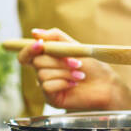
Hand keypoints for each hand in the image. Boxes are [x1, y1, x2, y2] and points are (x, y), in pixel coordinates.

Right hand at [16, 28, 130, 110]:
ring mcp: (46, 85)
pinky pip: (47, 87)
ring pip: (43, 75)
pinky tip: (74, 84)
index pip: (26, 55)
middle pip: (37, 62)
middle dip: (58, 61)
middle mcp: (43, 72)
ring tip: (79, 75)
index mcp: (46, 58)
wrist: (105, 84)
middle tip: (77, 63)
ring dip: (64, 72)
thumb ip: (55, 37)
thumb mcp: (73, 46)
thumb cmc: (91, 66)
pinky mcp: (51, 98)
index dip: (29, 49)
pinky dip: (63, 82)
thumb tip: (34, 32)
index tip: (40, 44)